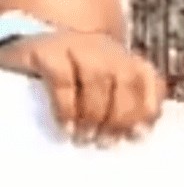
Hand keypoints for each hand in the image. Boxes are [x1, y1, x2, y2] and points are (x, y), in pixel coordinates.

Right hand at [0, 31, 164, 144]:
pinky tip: (66, 127)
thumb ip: (123, 106)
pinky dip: (67, 107)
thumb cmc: (73, 78)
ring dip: (94, 113)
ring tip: (86, 139)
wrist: (30, 43)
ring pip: (96, 78)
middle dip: (121, 115)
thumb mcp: (103, 89)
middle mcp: (107, 49)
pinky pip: (62, 79)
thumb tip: (135, 135)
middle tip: (108, 143)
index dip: (148, 107)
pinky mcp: (47, 50)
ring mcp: (77, 45)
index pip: (150, 80)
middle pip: (126, 80)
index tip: (139, 135)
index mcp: (126, 59)